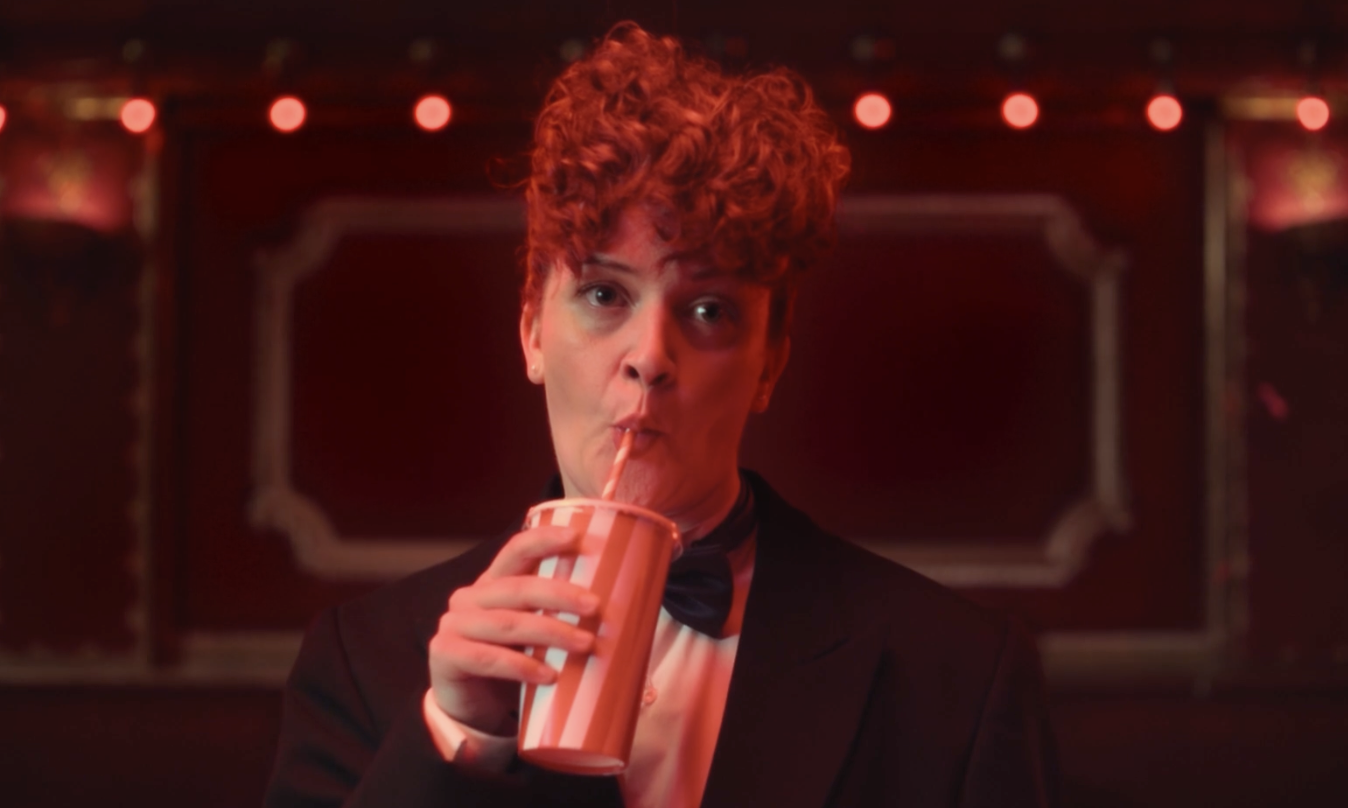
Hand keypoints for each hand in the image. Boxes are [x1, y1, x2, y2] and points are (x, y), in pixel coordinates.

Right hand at [428, 524, 599, 735]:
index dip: (544, 540)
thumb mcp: (532, 633)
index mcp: (492, 583)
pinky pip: (487, 658)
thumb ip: (553, 616)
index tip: (577, 537)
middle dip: (560, 594)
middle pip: (518, 588)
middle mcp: (469, 598)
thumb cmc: (510, 663)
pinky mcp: (445, 655)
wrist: (470, 708)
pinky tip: (549, 675)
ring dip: (551, 632)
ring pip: (508, 624)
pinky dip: (522, 666)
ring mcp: (454, 625)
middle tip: (595, 607)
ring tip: (586, 644)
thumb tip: (617, 608)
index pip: (516, 551)